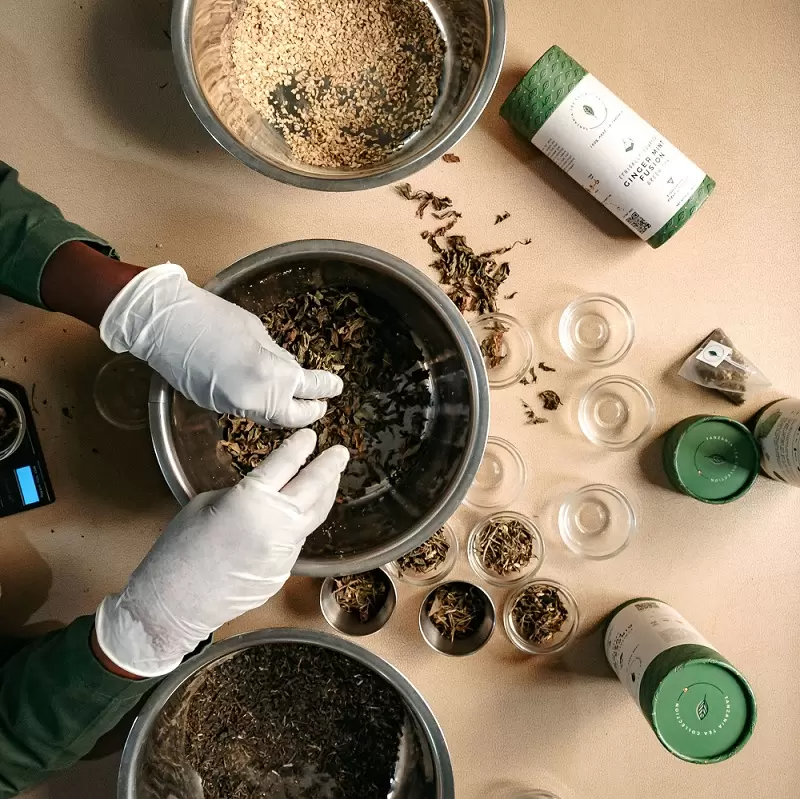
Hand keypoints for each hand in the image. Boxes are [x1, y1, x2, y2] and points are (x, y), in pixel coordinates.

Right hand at [95, 429, 348, 676]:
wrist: (174, 604)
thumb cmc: (178, 550)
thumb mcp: (206, 504)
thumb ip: (242, 494)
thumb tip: (263, 493)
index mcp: (252, 500)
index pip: (285, 464)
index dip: (300, 447)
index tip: (311, 437)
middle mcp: (276, 524)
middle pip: (314, 488)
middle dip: (330, 467)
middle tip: (341, 453)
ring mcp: (284, 551)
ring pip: (314, 516)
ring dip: (324, 495)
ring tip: (330, 479)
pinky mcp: (284, 572)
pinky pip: (297, 540)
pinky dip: (301, 523)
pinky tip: (300, 514)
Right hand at [98, 263, 342, 426]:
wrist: (162, 324)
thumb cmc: (211, 317)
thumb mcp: (257, 331)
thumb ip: (279, 357)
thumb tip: (295, 372)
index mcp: (271, 374)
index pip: (309, 388)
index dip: (326, 387)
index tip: (337, 386)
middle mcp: (254, 398)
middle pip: (292, 418)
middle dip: (310, 412)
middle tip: (321, 405)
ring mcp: (233, 406)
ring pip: (269, 418)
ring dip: (285, 411)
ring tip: (297, 401)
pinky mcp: (215, 407)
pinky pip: (247, 411)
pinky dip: (262, 406)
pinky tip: (265, 394)